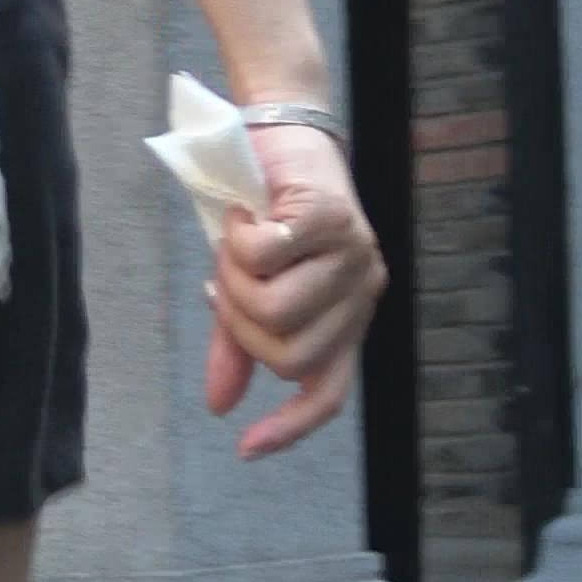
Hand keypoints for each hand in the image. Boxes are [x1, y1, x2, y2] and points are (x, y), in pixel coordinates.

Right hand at [205, 120, 385, 458]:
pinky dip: (238, 239)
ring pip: (275, 310)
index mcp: (346, 318)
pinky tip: (243, 215)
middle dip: (238, 324)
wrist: (280, 132)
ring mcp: (353, 255)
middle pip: (287, 355)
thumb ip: (239, 345)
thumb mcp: (250, 287)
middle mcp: (360, 293)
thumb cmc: (267, 214)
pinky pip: (265, 255)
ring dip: (234, 280)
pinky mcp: (332, 217)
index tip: (247, 448)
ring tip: (235, 245)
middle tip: (225, 280)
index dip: (291, 426)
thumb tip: (220, 405)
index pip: (328, 391)